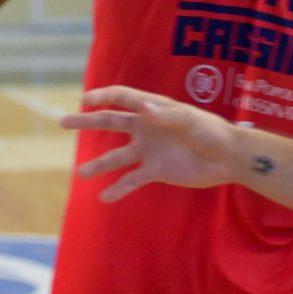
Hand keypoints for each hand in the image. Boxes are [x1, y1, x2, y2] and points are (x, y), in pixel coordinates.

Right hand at [59, 86, 239, 200]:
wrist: (229, 159)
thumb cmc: (212, 132)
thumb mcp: (191, 122)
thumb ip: (166, 117)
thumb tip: (143, 111)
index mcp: (153, 109)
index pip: (122, 97)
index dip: (102, 96)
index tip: (83, 100)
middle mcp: (146, 127)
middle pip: (110, 122)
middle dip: (86, 121)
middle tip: (63, 122)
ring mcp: (149, 150)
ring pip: (116, 156)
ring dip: (98, 164)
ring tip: (80, 173)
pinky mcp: (156, 170)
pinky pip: (132, 179)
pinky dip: (118, 188)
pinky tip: (104, 197)